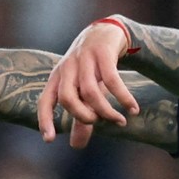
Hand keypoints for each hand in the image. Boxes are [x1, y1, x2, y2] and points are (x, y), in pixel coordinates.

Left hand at [38, 19, 140, 148]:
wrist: (106, 32)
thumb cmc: (91, 68)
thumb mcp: (83, 91)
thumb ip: (79, 118)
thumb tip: (75, 146)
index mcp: (58, 77)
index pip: (45, 101)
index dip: (45, 120)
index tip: (49, 139)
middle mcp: (68, 68)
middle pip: (67, 97)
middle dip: (82, 116)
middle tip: (97, 122)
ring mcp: (85, 59)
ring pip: (90, 92)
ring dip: (106, 111)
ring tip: (120, 121)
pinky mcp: (104, 54)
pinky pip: (113, 81)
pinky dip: (123, 98)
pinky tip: (133, 109)